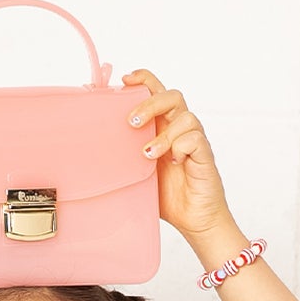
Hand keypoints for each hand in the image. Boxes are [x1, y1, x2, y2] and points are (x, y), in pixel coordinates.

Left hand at [121, 70, 232, 239]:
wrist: (195, 221)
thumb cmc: (170, 196)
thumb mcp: (139, 173)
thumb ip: (126, 156)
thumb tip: (95, 151)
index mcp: (164, 127)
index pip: (157, 91)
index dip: (144, 79)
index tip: (126, 81)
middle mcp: (180, 129)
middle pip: (171, 96)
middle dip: (149, 103)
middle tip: (132, 122)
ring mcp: (194, 141)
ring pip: (185, 116)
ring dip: (163, 134)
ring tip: (149, 154)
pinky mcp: (204, 154)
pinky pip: (194, 138)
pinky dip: (180, 147)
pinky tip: (174, 163)